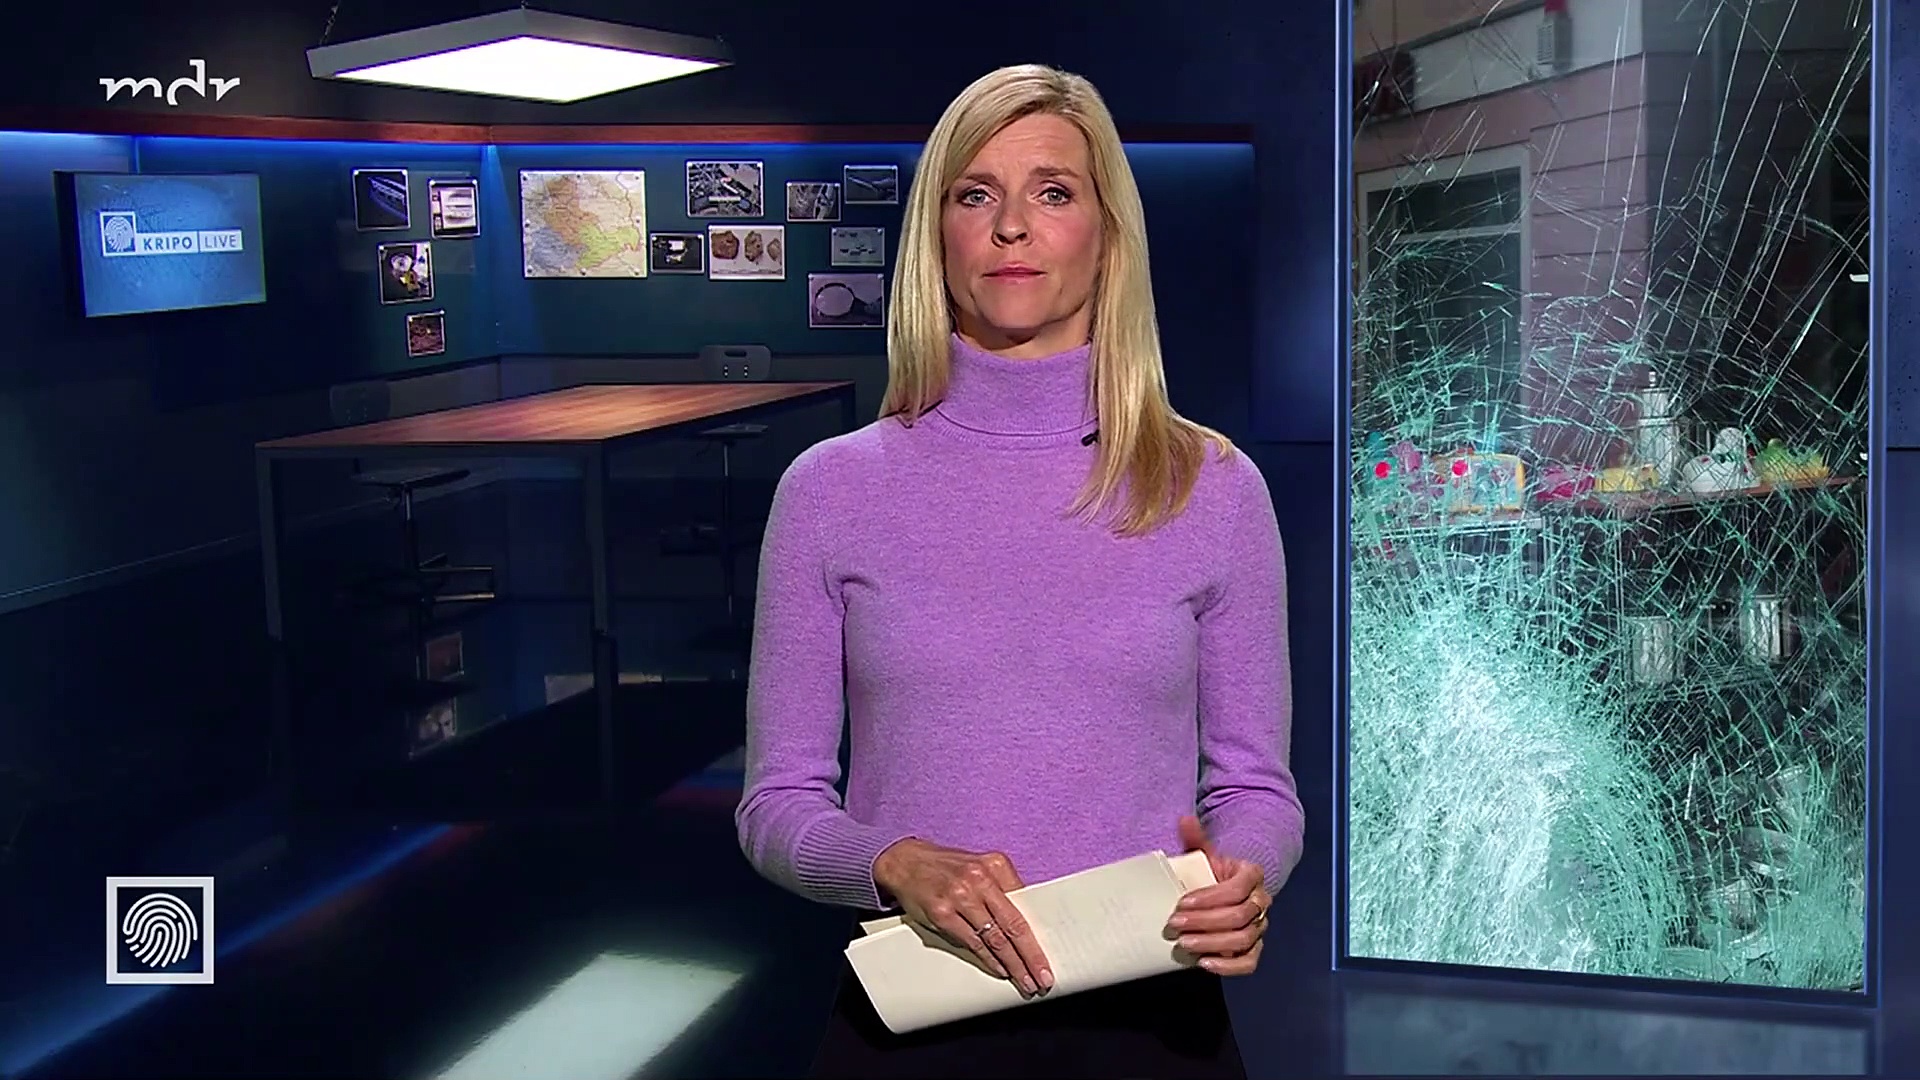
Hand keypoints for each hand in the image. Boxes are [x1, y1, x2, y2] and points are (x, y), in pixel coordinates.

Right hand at [872, 838, 1053, 996]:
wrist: (905, 862)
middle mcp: (979, 880)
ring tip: (1024, 980)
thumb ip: (1001, 889)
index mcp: (995, 866)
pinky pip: (971, 943)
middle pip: (1013, 925)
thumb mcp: (979, 867)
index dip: (1039, 934)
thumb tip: (1025, 924)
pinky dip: (988, 959)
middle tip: (1043, 978)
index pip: (1026, 905)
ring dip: (1012, 964)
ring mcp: (960, 897)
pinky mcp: (942, 914)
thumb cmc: (946, 868)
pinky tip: (999, 969)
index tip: (1048, 954)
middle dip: (1031, 956)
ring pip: (995, 938)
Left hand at [1166, 815, 1269, 975]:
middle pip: (1239, 916)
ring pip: (1243, 939)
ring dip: (1212, 943)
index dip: (1209, 898)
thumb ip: (1196, 839)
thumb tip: (1184, 820)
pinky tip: (1204, 963)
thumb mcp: (1205, 854)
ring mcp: (1260, 927)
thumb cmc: (1213, 874)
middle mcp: (1261, 901)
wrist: (1227, 891)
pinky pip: (1249, 962)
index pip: (1236, 889)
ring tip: (1184, 943)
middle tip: (1175, 923)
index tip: (1182, 902)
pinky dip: (1228, 967)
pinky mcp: (1254, 948)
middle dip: (1205, 921)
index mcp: (1251, 875)